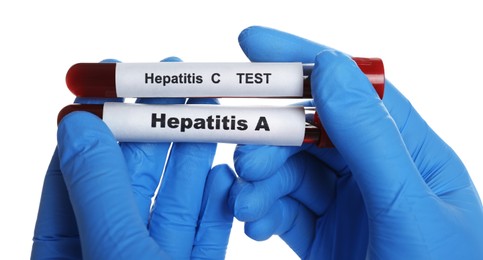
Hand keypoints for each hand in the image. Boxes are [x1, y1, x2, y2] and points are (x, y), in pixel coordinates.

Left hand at [31, 58, 234, 258]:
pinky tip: (223, 173)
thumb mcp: (113, 250)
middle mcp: (115, 252)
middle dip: (155, 130)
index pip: (76, 176)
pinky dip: (218, 203)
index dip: (94, 126)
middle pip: (133, 180)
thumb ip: (97, 187)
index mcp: (73, 251)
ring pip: (175, 201)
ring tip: (204, 113)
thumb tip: (79, 123)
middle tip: (174, 88)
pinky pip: (207, 233)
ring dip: (192, 156)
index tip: (111, 85)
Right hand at [229, 26, 482, 258]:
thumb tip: (331, 67)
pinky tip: (254, 225)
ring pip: (290, 170)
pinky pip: (283, 209)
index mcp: (412, 155)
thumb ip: (370, 139)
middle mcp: (378, 174)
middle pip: (313, 129)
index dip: (303, 59)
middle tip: (245, 154)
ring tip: (247, 202)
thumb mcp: (409, 212)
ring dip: (261, 180)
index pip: (354, 89)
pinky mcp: (323, 237)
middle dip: (273, 136)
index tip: (252, 43)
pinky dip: (261, 212)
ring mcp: (348, 206)